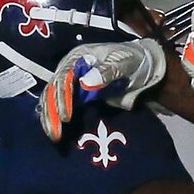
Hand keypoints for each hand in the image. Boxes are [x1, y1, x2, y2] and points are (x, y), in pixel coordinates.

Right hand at [40, 37, 168, 143]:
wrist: (144, 66)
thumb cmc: (133, 60)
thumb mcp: (124, 63)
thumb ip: (106, 72)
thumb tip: (85, 83)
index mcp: (78, 57)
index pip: (63, 77)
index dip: (62, 98)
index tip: (66, 117)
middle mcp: (70, 68)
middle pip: (53, 90)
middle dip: (52, 112)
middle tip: (56, 134)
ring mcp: (72, 82)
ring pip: (52, 99)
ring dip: (50, 118)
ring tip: (54, 137)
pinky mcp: (77, 95)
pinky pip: (60, 106)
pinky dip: (54, 118)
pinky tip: (55, 133)